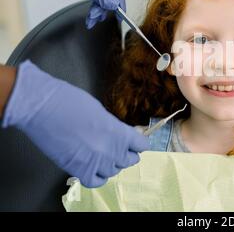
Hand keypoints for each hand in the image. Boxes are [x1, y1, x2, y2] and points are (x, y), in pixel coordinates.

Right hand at [1, 61, 148, 187]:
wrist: (42, 107)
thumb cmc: (68, 102)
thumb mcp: (101, 111)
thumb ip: (114, 127)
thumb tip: (120, 135)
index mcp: (120, 133)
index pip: (141, 145)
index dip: (137, 143)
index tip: (135, 142)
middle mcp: (112, 150)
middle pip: (130, 160)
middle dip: (125, 153)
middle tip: (117, 147)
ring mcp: (96, 162)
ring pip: (114, 171)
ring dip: (110, 163)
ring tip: (101, 154)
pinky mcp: (78, 170)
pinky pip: (96, 182)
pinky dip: (96, 176)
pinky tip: (93, 167)